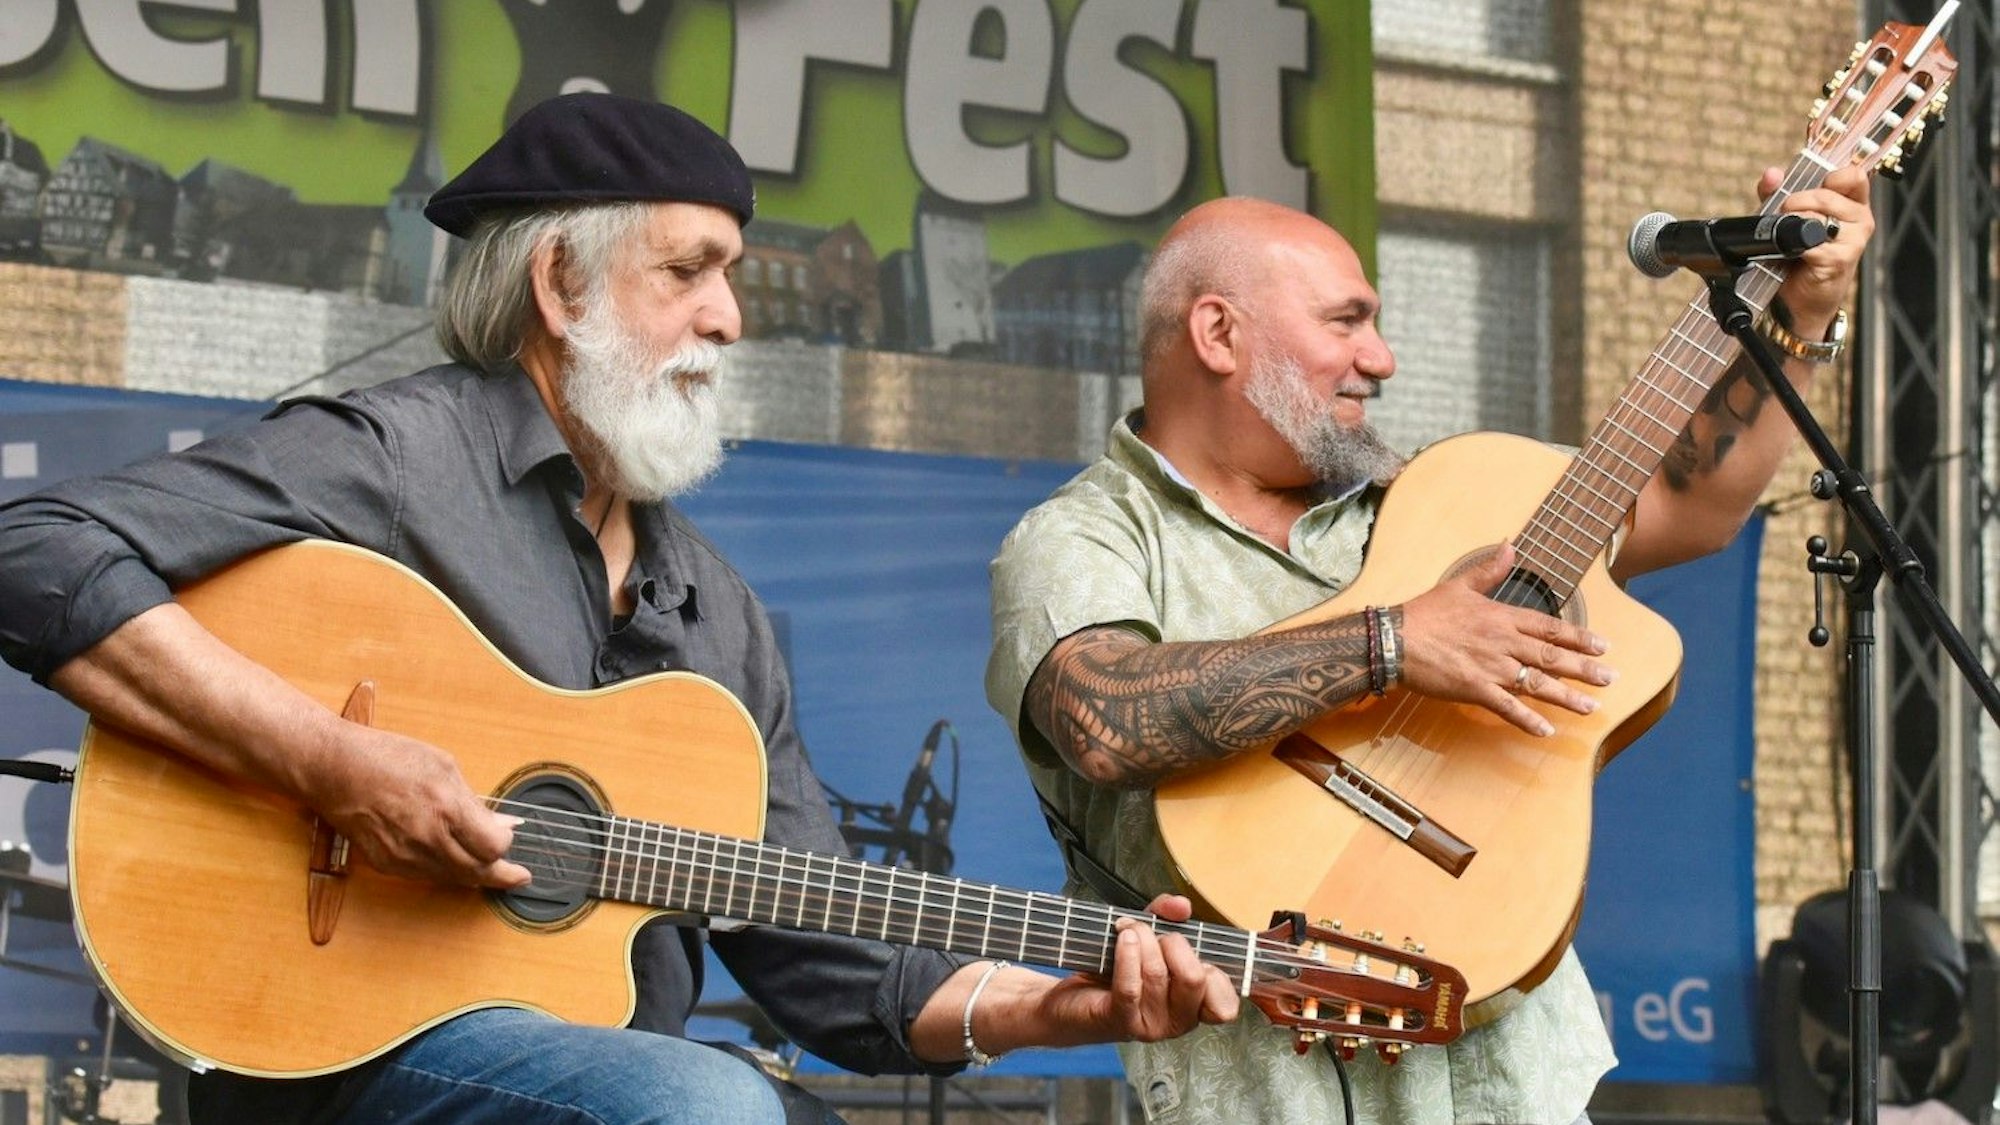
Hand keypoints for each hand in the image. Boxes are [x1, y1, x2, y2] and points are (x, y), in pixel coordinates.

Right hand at [309, 724, 531, 889]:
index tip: (508, 837)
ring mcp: (405, 855)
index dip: (505, 845)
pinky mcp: (387, 864)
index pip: (492, 847)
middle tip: (517, 876)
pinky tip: (454, 861)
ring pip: (453, 879)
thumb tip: (501, 823)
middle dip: (502, 875)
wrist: (335, 769)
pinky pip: (427, 876)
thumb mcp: (443, 766)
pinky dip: (446, 871)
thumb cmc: (388, 758)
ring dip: (474, 875)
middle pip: (477, 872)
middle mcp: (427, 837)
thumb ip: (474, 801)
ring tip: (490, 869)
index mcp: (446, 807)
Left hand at [1038, 894, 1237, 1042]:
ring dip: (1141, 939)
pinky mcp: (1120, 1021)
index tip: (1193, 949)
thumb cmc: (1114, 972)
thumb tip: (1181, 905)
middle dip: (1173, 943)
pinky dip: (1126, 955)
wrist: (1068, 1003)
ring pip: (1157, 974)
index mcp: (1193, 1006)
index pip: (1225, 1004)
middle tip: (1154, 934)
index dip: (1216, 974)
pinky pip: (1130, 986)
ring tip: (1127, 929)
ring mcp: (1150, 1026)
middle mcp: (1177, 1021)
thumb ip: (1167, 917)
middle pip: (1194, 979)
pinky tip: (1122, 938)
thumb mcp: (1147, 939)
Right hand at [1396, 545, 1615, 735]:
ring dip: (1567, 696)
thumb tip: (1510, 545)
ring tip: (1592, 707)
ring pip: (1538, 683)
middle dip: (1585, 669)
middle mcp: (1503, 643)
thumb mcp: (1458, 585)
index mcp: (1502, 617)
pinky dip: (1528, 720)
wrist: (1395, 639)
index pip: (1550, 627)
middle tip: (1611, 678)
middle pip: (1553, 656)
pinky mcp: (1475, 690)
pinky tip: (1547, 731)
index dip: (1580, 637)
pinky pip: (1507, 708)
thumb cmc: (1424, 612)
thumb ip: (1489, 570)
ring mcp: (1491, 668)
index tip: (1604, 645)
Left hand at [1760, 163, 1871, 332]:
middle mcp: (1859, 220)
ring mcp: (1853, 241)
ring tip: (1787, 236)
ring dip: (1795, 222)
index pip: (1854, 176)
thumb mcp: (1787, 220)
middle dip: (1796, 201)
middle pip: (1828, 194)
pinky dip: (1797, 246)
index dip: (1830, 177)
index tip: (1809, 189)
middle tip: (1783, 215)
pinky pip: (1814, 242)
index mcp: (1852, 205)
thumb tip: (1772, 174)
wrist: (1799, 301)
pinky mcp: (1841, 260)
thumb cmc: (1797, 260)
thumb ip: (1778, 194)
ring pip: (1820, 216)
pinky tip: (1795, 254)